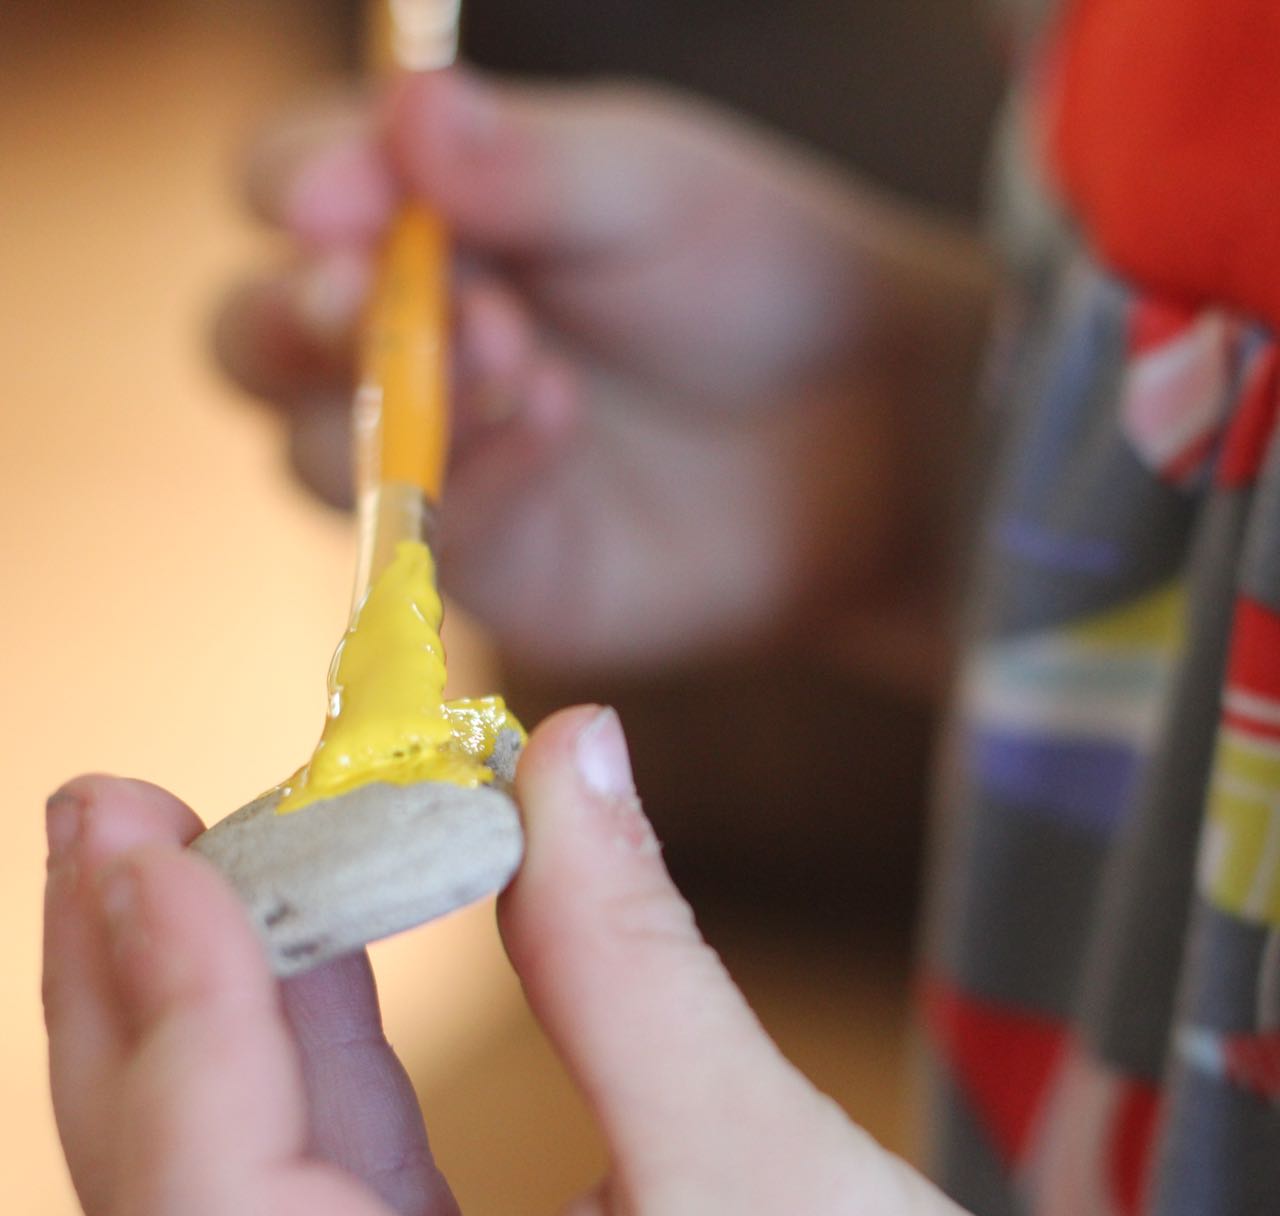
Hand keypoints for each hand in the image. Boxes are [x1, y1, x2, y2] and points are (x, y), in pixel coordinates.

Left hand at [44, 706, 1025, 1215]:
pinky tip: (307, 931)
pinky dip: (304, 1043)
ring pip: (226, 1176)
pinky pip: (312, 1176)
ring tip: (178, 849)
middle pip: (175, 1193)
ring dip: (204, 1002)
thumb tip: (575, 750)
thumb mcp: (758, 1169)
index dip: (180, 1019)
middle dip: (131, 992)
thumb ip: (632, 956)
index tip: (153, 848)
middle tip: (109, 818)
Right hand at [217, 70, 990, 679]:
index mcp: (433, 216)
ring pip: (313, 447)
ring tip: (520, 359)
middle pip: (259, 336)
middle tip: (365, 298)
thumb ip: (530, 162)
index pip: (299, 187)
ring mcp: (441, 459)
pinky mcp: (491, 560)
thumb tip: (409, 112)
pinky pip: (419, 536)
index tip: (331, 203)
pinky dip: (466, 480)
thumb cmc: (762, 279)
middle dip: (299, 318)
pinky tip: (553, 425)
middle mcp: (412, 338)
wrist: (864, 432)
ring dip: (385, 403)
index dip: (296, 190)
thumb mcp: (655, 190)